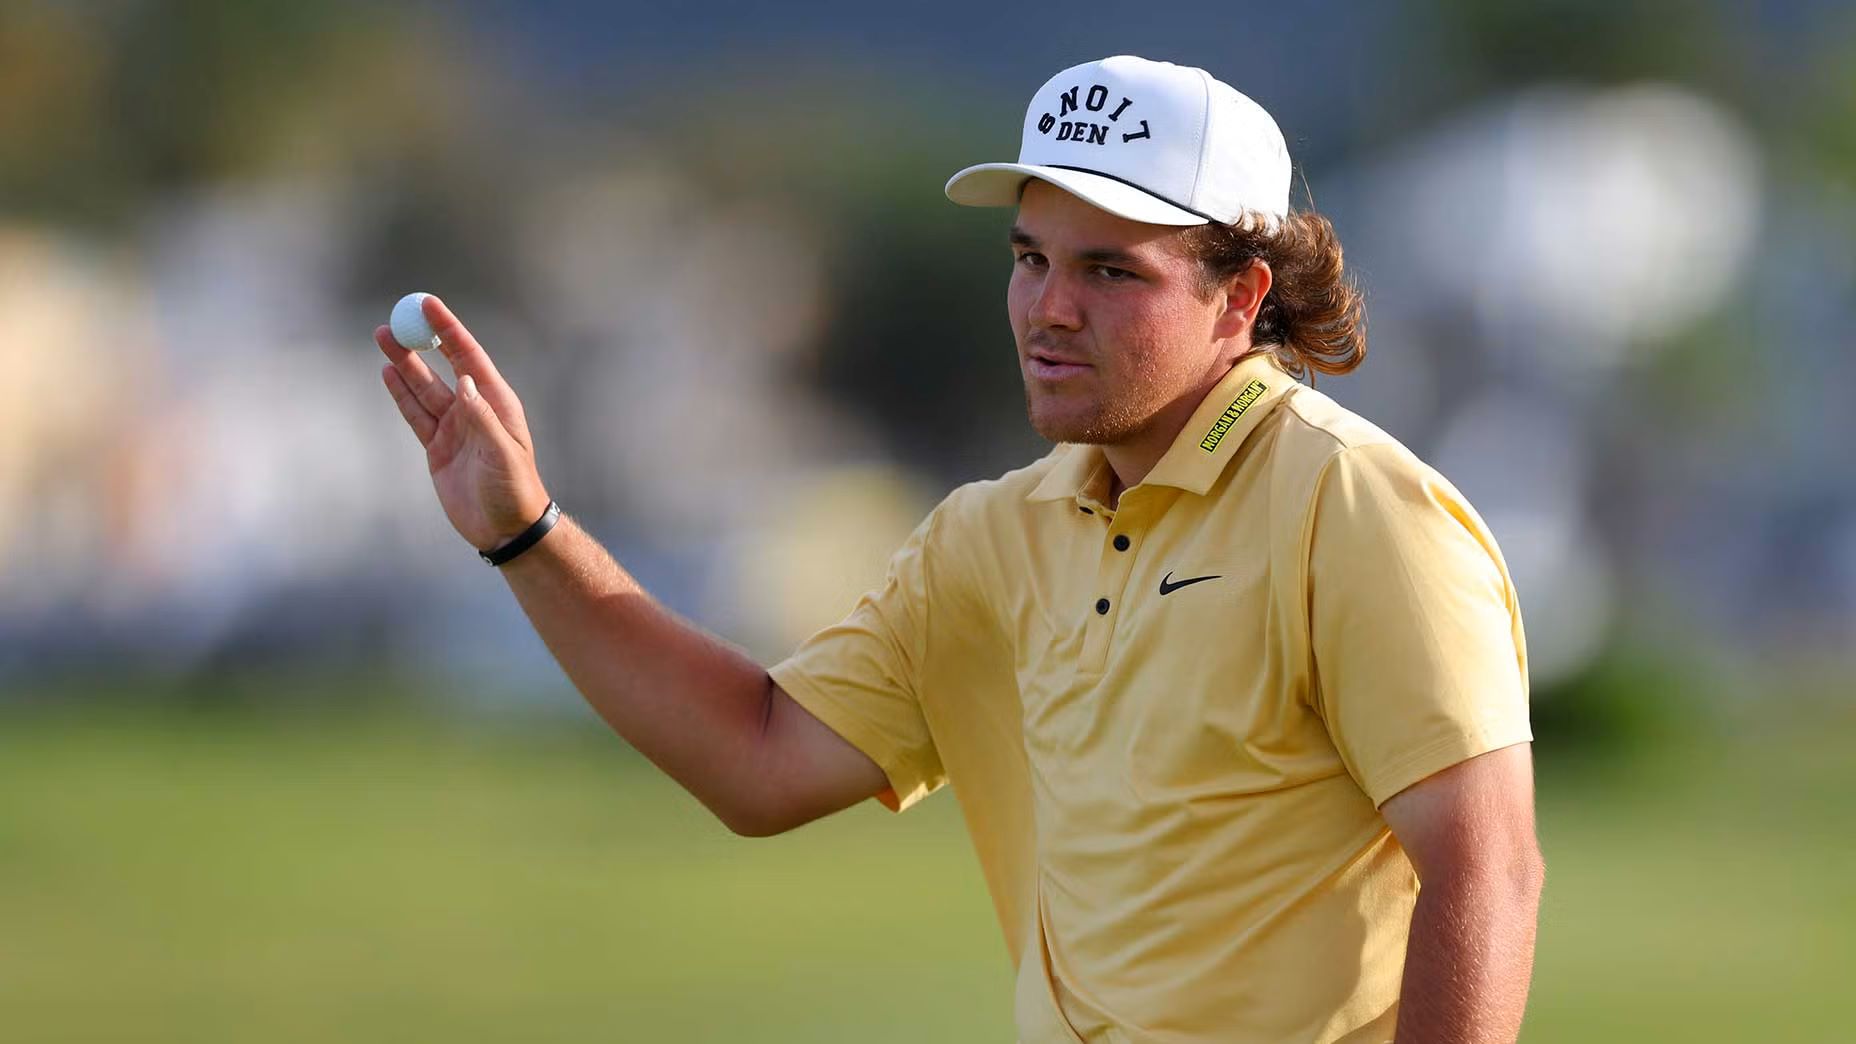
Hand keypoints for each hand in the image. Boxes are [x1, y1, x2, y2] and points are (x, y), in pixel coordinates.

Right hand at [376, 295, 552, 552]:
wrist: (505, 528)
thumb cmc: (514, 490)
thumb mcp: (501, 453)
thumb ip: (481, 417)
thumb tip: (463, 381)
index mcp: (496, 403)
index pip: (468, 356)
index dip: (448, 329)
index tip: (428, 304)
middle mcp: (474, 409)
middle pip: (441, 366)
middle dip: (419, 342)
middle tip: (395, 319)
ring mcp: (455, 427)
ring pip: (423, 388)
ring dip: (404, 364)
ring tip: (383, 339)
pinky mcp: (438, 447)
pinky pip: (416, 414)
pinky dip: (401, 394)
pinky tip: (389, 374)